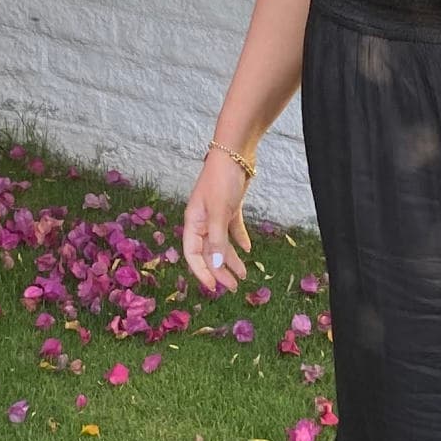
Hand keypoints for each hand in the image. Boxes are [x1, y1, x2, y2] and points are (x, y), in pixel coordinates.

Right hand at [182, 148, 252, 295]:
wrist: (235, 152)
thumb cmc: (222, 180)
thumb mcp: (219, 212)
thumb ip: (216, 240)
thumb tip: (214, 266)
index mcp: (193, 221)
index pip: (192, 254)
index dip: (201, 272)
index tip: (214, 287)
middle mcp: (202, 220)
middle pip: (208, 251)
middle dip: (219, 270)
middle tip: (234, 286)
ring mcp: (215, 214)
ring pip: (221, 243)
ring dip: (231, 258)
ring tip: (243, 274)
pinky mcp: (229, 207)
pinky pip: (232, 229)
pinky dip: (239, 239)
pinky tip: (248, 249)